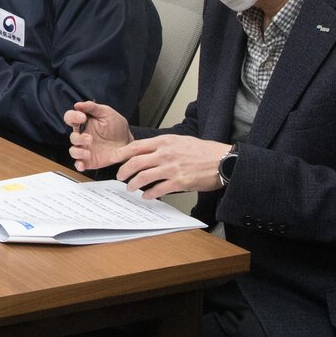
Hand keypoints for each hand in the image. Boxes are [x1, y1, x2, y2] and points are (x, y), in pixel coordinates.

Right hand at [65, 100, 131, 170]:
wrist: (128, 143)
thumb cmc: (117, 127)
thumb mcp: (107, 113)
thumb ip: (92, 107)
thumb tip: (78, 105)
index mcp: (84, 123)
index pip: (70, 118)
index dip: (72, 117)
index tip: (82, 117)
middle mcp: (82, 136)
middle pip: (72, 137)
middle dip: (79, 138)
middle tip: (90, 138)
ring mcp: (85, 148)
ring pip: (73, 151)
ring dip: (78, 152)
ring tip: (89, 152)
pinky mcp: (89, 160)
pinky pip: (79, 163)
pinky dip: (78, 165)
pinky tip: (82, 164)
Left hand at [114, 135, 232, 199]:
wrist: (222, 161)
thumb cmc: (202, 151)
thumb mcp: (179, 140)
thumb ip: (162, 145)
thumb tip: (145, 152)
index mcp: (164, 142)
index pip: (135, 146)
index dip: (121, 154)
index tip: (114, 159)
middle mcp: (165, 154)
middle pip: (135, 162)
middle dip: (123, 171)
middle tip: (120, 177)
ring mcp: (171, 168)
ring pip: (143, 177)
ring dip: (133, 184)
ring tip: (130, 188)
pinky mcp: (179, 182)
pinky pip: (158, 190)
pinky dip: (149, 194)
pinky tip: (147, 196)